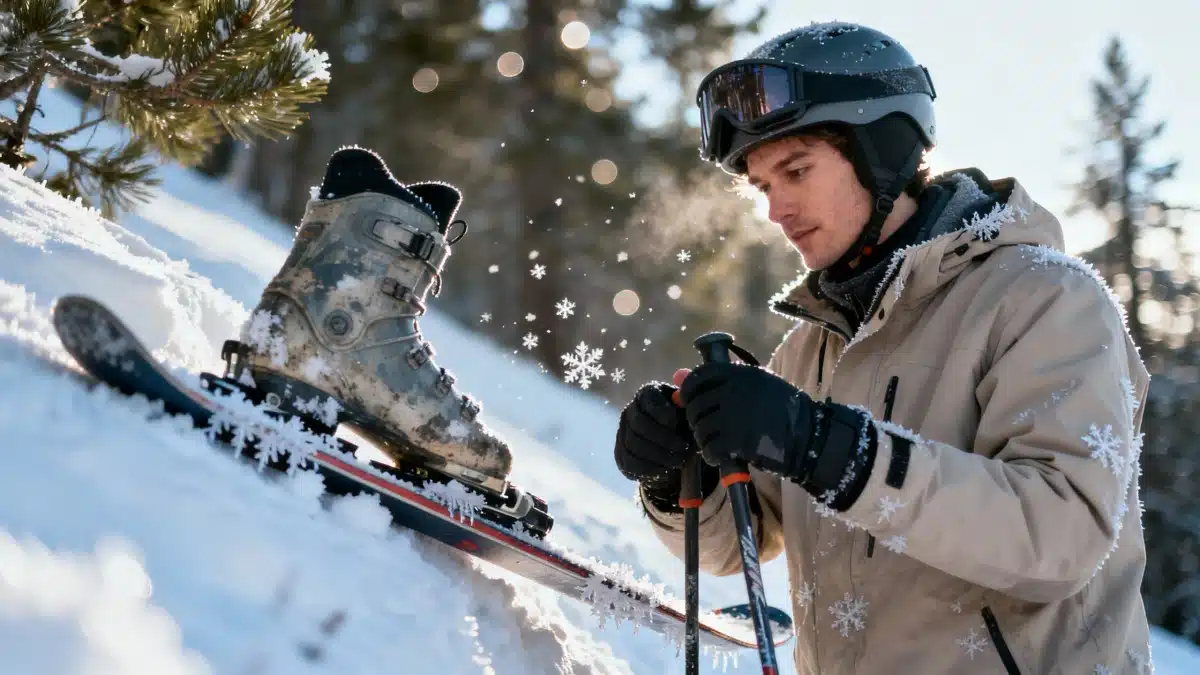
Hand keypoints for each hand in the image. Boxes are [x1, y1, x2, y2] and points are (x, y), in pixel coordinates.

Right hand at [613, 376, 696, 490]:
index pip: (647, 399)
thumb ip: (688, 397)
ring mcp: (623, 433)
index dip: (661, 412)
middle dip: (663, 438)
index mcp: (647, 394)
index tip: (676, 422)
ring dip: (660, 455)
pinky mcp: (621, 454)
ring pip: (634, 445)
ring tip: (680, 459)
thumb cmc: (685, 421)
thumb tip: (683, 383)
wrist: (675, 446)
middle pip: (639, 424)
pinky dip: (651, 468)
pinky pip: (630, 463)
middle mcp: (631, 411)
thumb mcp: (689, 409)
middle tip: (684, 446)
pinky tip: (667, 468)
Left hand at [677, 362, 815, 479]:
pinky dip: (711, 455)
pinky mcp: (736, 440)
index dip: (688, 391)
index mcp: (739, 374)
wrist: (808, 436)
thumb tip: (677, 376)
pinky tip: (720, 456)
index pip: (698, 377)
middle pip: (695, 406)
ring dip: (704, 439)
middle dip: (696, 420)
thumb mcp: (756, 385)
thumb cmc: (781, 410)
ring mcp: (734, 415)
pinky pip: (709, 448)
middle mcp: (734, 390)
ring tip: (717, 442)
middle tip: (707, 428)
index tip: (689, 402)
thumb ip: (719, 381)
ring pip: (700, 429)